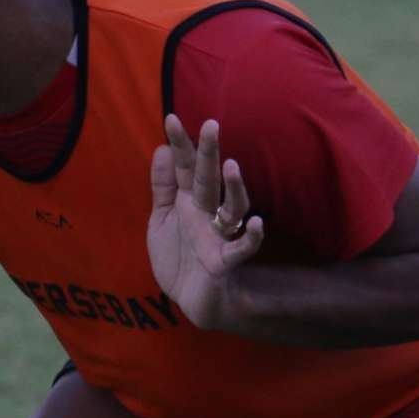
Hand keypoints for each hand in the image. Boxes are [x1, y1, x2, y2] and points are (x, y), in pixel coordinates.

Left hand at [147, 115, 262, 330]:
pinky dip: (251, 237)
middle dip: (209, 154)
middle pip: (208, 179)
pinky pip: (241, 248)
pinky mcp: (224, 261)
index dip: (179, 145)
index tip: (170, 118)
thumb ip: (163, 186)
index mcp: (188, 201)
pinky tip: (256, 223)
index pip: (185, 168)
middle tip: (210, 125)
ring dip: (233, 188)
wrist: (190, 299)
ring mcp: (217, 236)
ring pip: (231, 207)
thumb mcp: (162, 219)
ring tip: (231, 166)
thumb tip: (161, 148)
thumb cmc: (179, 256)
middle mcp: (205, 213)